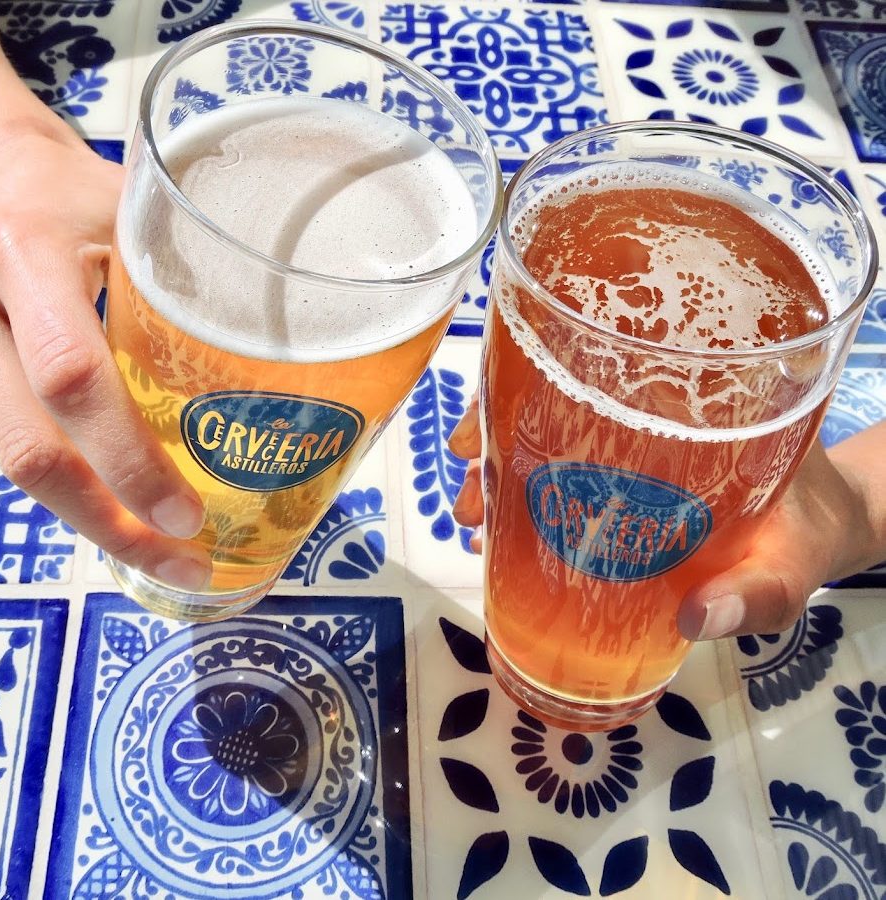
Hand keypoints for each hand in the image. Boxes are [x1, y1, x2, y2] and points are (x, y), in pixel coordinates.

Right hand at [0, 125, 209, 590]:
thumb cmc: (86, 201)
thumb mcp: (145, 221)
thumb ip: (189, 288)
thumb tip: (273, 380)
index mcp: (24, 253)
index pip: (72, 377)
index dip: (128, 458)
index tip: (186, 516)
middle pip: (29, 449)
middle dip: (108, 522)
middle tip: (178, 560)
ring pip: (8, 458)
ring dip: (85, 510)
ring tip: (151, 538)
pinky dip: (54, 466)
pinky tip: (93, 461)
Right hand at [448, 398, 881, 639]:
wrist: (832, 524)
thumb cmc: (814, 524)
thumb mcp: (795, 556)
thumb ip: (762, 588)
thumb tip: (693, 616)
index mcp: (684, 396)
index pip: (584, 365)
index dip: (515, 389)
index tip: (477, 434)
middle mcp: (645, 408)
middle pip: (545, 397)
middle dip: (491, 439)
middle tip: (467, 493)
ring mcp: (631, 443)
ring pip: (544, 435)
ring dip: (498, 470)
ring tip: (472, 515)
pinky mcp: (627, 478)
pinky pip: (564, 473)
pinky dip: (525, 493)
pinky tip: (503, 530)